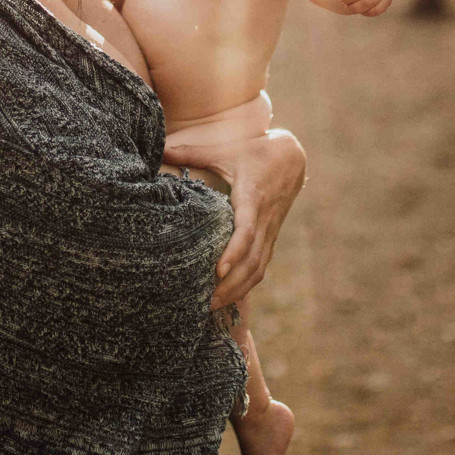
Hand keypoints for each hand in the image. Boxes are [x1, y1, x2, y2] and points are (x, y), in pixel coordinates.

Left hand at [164, 126, 305, 309]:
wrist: (291, 158)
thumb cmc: (254, 152)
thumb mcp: (225, 150)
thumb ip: (193, 152)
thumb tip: (162, 148)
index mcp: (252, 198)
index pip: (246, 231)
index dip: (233, 252)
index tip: (218, 270)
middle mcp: (264, 220)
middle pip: (251, 260)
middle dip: (230, 284)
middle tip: (205, 301)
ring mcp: (270, 232)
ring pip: (258, 268)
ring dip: (237, 290)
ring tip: (212, 306)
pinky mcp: (270, 238)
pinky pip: (261, 267)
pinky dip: (246, 285)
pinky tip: (227, 297)